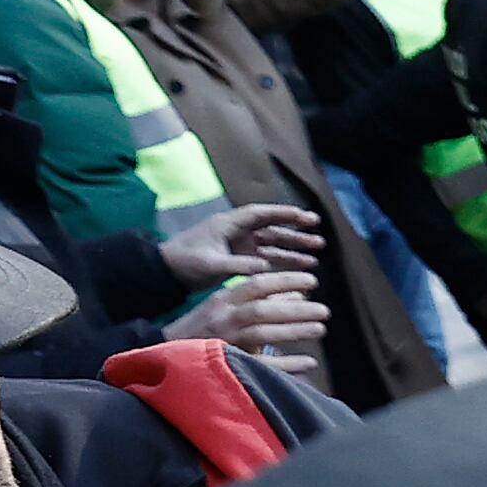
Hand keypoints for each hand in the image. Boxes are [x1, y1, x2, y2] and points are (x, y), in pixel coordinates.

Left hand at [161, 202, 321, 285]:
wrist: (168, 272)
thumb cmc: (186, 262)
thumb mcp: (211, 264)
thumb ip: (238, 264)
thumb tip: (265, 265)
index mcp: (228, 224)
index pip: (260, 215)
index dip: (282, 214)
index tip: (304, 216)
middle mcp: (237, 232)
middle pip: (271, 227)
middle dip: (295, 230)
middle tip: (318, 231)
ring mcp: (240, 245)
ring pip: (273, 243)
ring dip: (294, 247)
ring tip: (317, 252)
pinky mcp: (240, 258)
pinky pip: (267, 258)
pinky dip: (283, 261)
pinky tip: (301, 266)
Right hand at [164, 266, 325, 372]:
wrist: (169, 352)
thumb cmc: (207, 327)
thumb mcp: (229, 307)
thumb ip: (262, 299)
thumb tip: (299, 295)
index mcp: (224, 299)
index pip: (256, 285)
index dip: (284, 280)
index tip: (311, 280)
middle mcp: (224, 317)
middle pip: (262, 309)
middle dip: (295, 309)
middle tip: (324, 310)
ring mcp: (225, 341)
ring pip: (262, 333)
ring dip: (293, 331)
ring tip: (320, 329)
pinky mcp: (228, 363)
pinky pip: (262, 364)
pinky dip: (287, 364)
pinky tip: (309, 362)